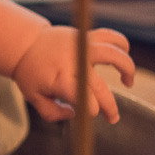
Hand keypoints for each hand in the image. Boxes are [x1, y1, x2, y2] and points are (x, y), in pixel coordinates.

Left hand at [13, 26, 135, 123]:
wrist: (26, 43)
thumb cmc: (32, 73)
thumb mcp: (34, 97)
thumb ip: (52, 113)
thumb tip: (74, 114)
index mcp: (59, 78)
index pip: (82, 97)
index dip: (92, 110)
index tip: (92, 114)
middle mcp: (73, 61)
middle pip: (99, 85)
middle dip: (110, 105)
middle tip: (113, 118)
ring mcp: (81, 46)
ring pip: (113, 52)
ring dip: (127, 68)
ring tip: (128, 81)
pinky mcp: (86, 36)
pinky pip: (111, 36)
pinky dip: (122, 45)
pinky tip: (123, 57)